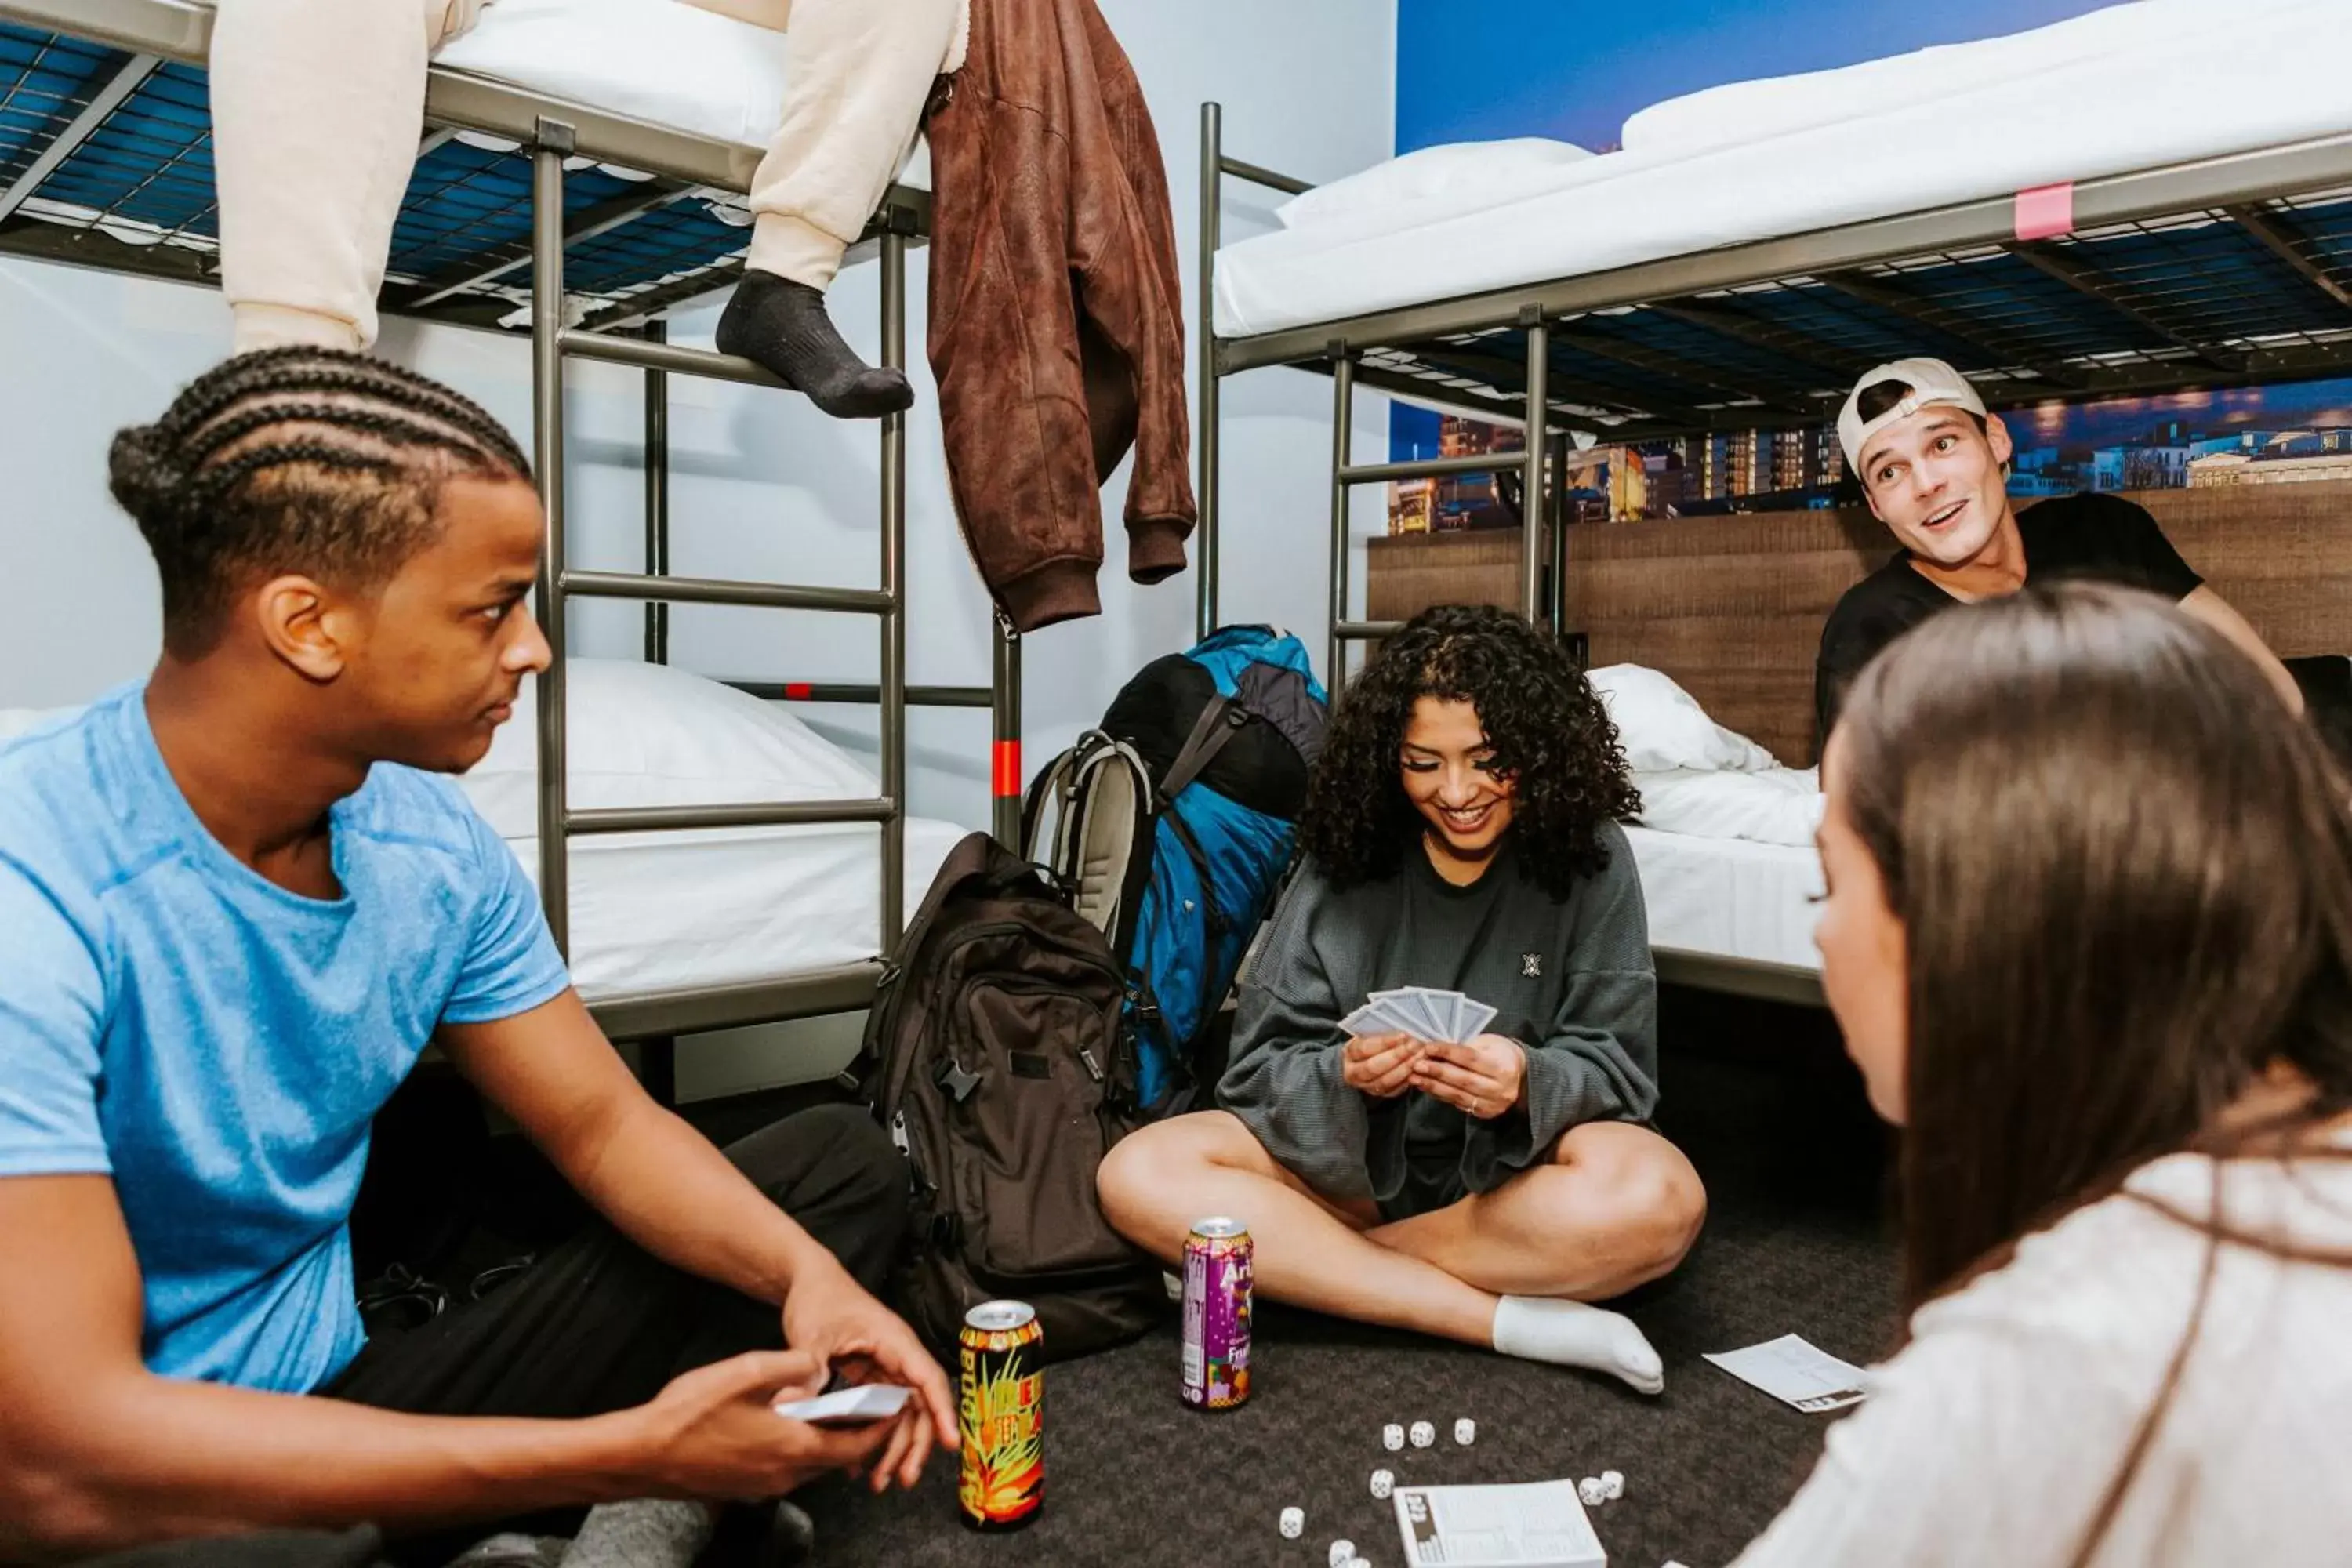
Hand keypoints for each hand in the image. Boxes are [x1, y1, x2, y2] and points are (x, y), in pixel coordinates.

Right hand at [630, 1348, 905, 1500]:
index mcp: (794, 1448)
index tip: (893, 1409)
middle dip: (854, 1433)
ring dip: (824, 1441)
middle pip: (835, 1458)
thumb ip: (793, 1366)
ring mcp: (762, 1486)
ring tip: (828, 1411)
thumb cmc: (690, 1414)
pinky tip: (783, 1424)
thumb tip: (818, 1366)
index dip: (878, 1428)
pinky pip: (783, 1469)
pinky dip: (796, 1449)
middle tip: (864, 1405)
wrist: (641, 1454)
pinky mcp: (743, 1488)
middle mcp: (784, 1476)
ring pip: (808, 1464)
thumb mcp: (747, 1371)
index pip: (855, 1446)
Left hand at [781, 1260, 957, 1491]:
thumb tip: (800, 1406)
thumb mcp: (812, 1333)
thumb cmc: (820, 1299)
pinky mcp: (869, 1380)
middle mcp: (897, 1358)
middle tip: (904, 1479)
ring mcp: (884, 1370)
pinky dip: (872, 1439)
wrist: (807, 1283)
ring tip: (880, 1482)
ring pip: (900, 1415)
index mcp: (895, 1342)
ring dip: (894, 1449)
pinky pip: (878, 1414)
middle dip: (916, 1444)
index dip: (941, 1411)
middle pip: (918, 1406)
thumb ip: (811, 1370)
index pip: (927, 1379)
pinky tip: (859, 1464)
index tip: (950, 1443)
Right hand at [1341, 1031, 1421, 1098]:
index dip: (1385, 1042)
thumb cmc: (1370, 1044)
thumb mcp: (1369, 1035)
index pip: (1365, 1048)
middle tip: (1414, 1045)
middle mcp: (1354, 1073)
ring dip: (1405, 1067)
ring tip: (1420, 1055)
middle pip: (1374, 1067)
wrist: (1363, 1062)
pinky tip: (1418, 1067)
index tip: (1403, 1035)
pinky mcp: (1381, 1094)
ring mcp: (1367, 1086)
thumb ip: (1381, 1034)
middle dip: (1397, 1056)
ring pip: (1386, 1081)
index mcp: (1349, 1054)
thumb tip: (1402, 1032)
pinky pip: (1395, 1089)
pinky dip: (1408, 1078)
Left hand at [1411, 1034, 1525, 1119]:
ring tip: (1414, 1077)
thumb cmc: (1501, 1054)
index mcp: (1503, 1067)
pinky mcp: (1484, 1113)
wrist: (1522, 1077)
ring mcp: (1492, 1104)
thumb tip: (1435, 1047)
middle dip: (1437, 1072)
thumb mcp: (1489, 1043)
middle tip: (1416, 1064)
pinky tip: (1426, 1087)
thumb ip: (1466, 1046)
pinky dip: (1440, 1095)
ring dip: (1433, 1086)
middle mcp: (1500, 1089)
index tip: (1428, 1047)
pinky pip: (1458, 1104)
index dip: (1448, 1052)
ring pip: (1458, 1095)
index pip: (1471, 1059)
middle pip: (1463, 1080)